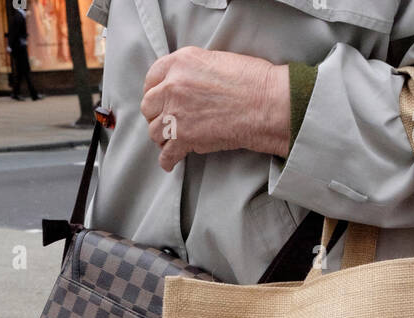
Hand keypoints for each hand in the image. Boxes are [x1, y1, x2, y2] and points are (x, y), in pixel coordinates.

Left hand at [140, 46, 290, 171]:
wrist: (265, 104)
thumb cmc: (251, 81)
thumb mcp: (214, 60)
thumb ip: (191, 71)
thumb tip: (184, 86)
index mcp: (180, 62)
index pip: (152, 78)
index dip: (154, 91)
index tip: (159, 100)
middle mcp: (173, 86)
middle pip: (148, 106)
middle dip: (157, 115)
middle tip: (167, 121)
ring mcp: (176, 114)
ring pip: (154, 132)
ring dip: (162, 138)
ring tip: (172, 141)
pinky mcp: (185, 139)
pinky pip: (166, 155)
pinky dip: (168, 161)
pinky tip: (172, 161)